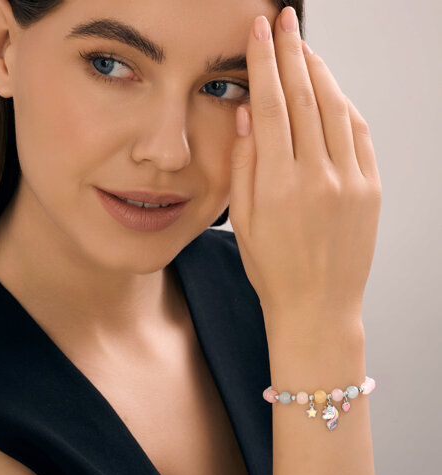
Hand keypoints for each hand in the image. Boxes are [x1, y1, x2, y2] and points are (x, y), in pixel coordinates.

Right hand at [229, 8, 381, 322]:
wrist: (317, 306)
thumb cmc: (273, 269)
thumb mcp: (242, 221)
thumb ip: (244, 165)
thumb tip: (248, 116)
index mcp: (278, 184)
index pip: (270, 106)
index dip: (264, 62)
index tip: (259, 31)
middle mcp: (318, 176)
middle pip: (305, 96)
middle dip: (292, 52)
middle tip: (284, 22)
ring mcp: (351, 181)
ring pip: (336, 108)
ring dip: (320, 73)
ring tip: (305, 50)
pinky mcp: (371, 189)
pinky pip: (360, 134)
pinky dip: (345, 105)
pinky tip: (332, 93)